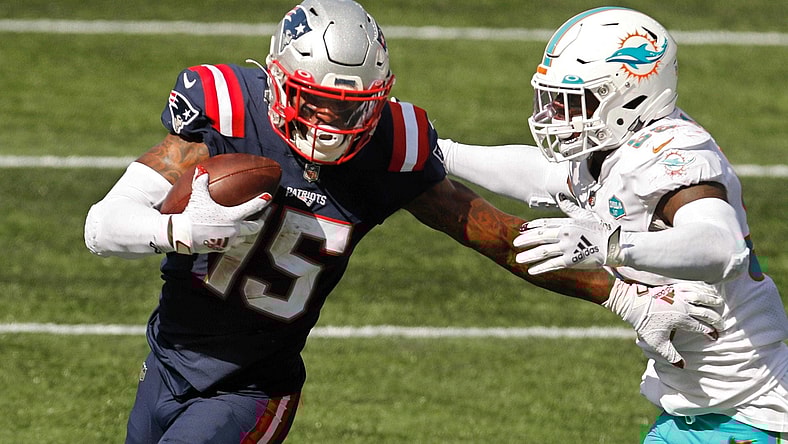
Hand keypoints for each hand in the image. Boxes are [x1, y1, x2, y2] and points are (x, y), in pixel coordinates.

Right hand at [168, 165, 271, 253]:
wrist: (183, 235)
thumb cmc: (192, 215)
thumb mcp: (198, 197)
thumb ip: (201, 182)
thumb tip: (201, 169)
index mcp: (233, 216)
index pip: (252, 207)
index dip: (261, 201)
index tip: (268, 197)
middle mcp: (234, 229)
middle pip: (254, 228)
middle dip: (260, 223)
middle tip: (262, 219)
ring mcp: (228, 240)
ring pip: (244, 238)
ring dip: (246, 233)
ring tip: (247, 229)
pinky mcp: (221, 248)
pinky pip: (231, 244)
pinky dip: (234, 240)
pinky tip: (231, 237)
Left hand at [514, 195, 621, 274]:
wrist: (614, 245)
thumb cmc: (601, 229)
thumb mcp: (586, 215)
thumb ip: (570, 208)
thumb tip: (559, 196)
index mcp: (567, 223)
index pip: (545, 223)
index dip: (532, 226)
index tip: (522, 229)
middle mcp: (565, 234)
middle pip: (540, 236)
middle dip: (526, 240)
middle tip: (515, 243)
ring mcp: (567, 247)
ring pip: (543, 251)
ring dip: (529, 255)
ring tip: (518, 259)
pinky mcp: (571, 260)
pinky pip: (552, 264)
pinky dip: (540, 268)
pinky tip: (531, 270)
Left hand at [606, 279, 723, 367]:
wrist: (632, 302)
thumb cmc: (644, 323)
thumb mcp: (657, 342)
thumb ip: (671, 355)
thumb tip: (683, 366)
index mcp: (682, 320)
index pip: (704, 327)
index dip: (711, 333)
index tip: (715, 337)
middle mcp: (685, 306)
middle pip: (709, 313)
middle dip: (717, 321)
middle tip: (721, 326)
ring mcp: (682, 294)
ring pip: (706, 297)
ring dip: (715, 304)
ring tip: (720, 309)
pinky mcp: (677, 285)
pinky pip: (697, 286)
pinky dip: (706, 290)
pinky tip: (709, 293)